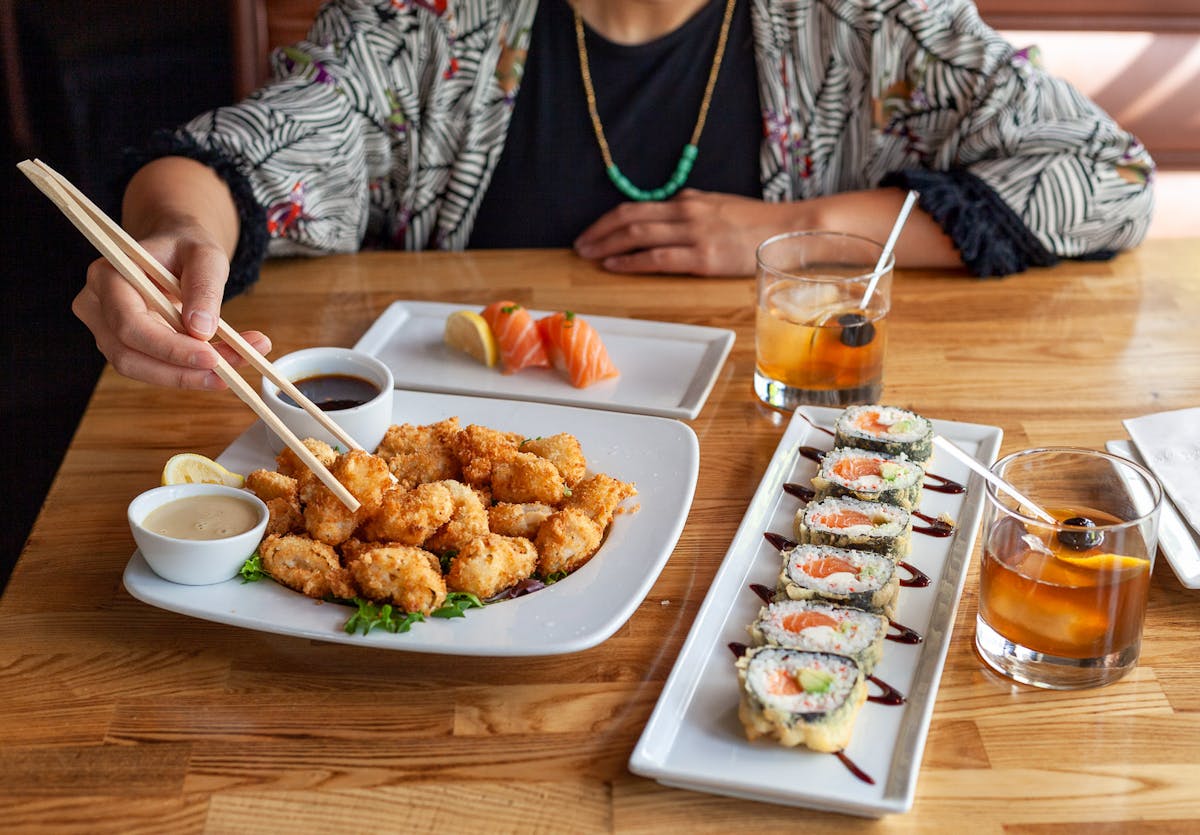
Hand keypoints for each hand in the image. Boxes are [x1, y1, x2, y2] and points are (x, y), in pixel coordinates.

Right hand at [72, 223, 269, 389]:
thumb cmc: (186, 247)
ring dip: (190, 377)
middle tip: (230, 372)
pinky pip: (154, 369)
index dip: (169, 348)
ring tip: (235, 367)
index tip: (212, 358)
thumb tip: (201, 330)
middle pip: (129, 355)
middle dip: (182, 370)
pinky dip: (189, 373)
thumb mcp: (205, 255)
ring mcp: (106, 330)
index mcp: (108, 276)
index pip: (130, 324)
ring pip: (142, 370)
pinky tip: (224, 365)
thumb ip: (204, 287)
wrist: (175, 251)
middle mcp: (97, 306)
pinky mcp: (125, 346)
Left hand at [573, 189, 802, 275]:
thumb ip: (690, 209)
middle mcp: (686, 213)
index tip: (592, 231)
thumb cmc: (756, 223)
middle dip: (600, 231)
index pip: (638, 206)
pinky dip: (631, 260)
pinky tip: (614, 264)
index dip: (608, 219)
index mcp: (688, 201)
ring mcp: (694, 234)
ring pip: (638, 235)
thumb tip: (665, 213)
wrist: (787, 231)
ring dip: (608, 246)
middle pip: (630, 218)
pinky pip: (657, 258)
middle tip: (580, 245)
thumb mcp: (718, 206)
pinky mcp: (702, 257)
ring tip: (589, 255)